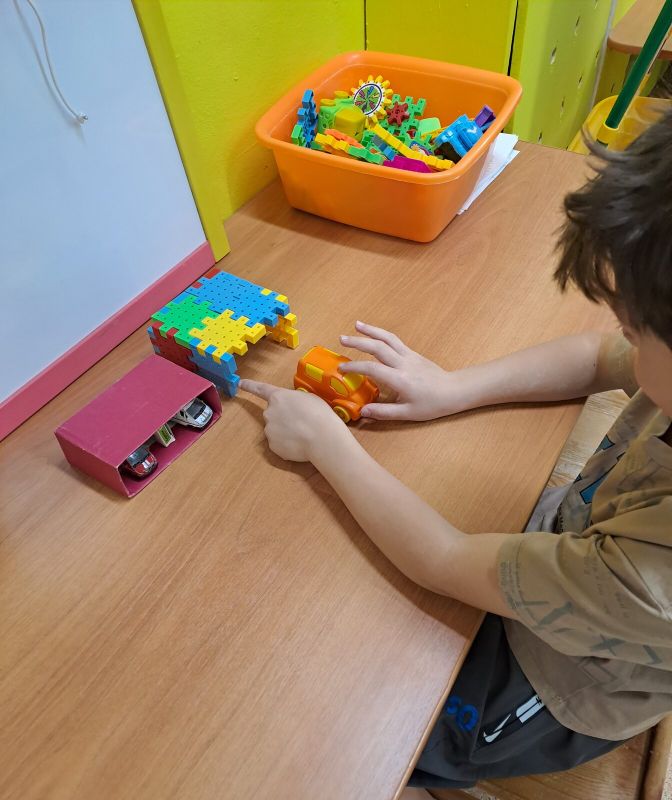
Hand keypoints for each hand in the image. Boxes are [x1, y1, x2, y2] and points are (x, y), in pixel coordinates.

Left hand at [239, 379, 350, 461]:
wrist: (322, 438)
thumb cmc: (319, 415)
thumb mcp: (309, 398)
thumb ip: (294, 400)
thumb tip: (293, 408)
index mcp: (278, 397)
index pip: (261, 389)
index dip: (250, 386)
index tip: (240, 383)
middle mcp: (269, 412)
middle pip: (272, 414)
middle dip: (283, 417)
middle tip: (301, 422)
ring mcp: (269, 430)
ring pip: (275, 430)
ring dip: (285, 431)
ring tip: (303, 434)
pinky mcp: (272, 446)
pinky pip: (278, 444)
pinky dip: (287, 444)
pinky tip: (299, 444)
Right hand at [339, 321, 462, 420]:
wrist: (454, 391)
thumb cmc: (432, 404)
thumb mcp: (408, 414)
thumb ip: (384, 412)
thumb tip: (362, 411)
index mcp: (400, 379)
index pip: (372, 368)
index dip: (354, 367)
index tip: (341, 369)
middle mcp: (403, 363)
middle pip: (377, 347)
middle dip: (358, 341)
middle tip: (341, 339)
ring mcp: (409, 356)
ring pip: (387, 338)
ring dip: (371, 330)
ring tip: (356, 324)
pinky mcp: (413, 353)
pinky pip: (395, 340)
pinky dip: (382, 334)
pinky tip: (373, 333)